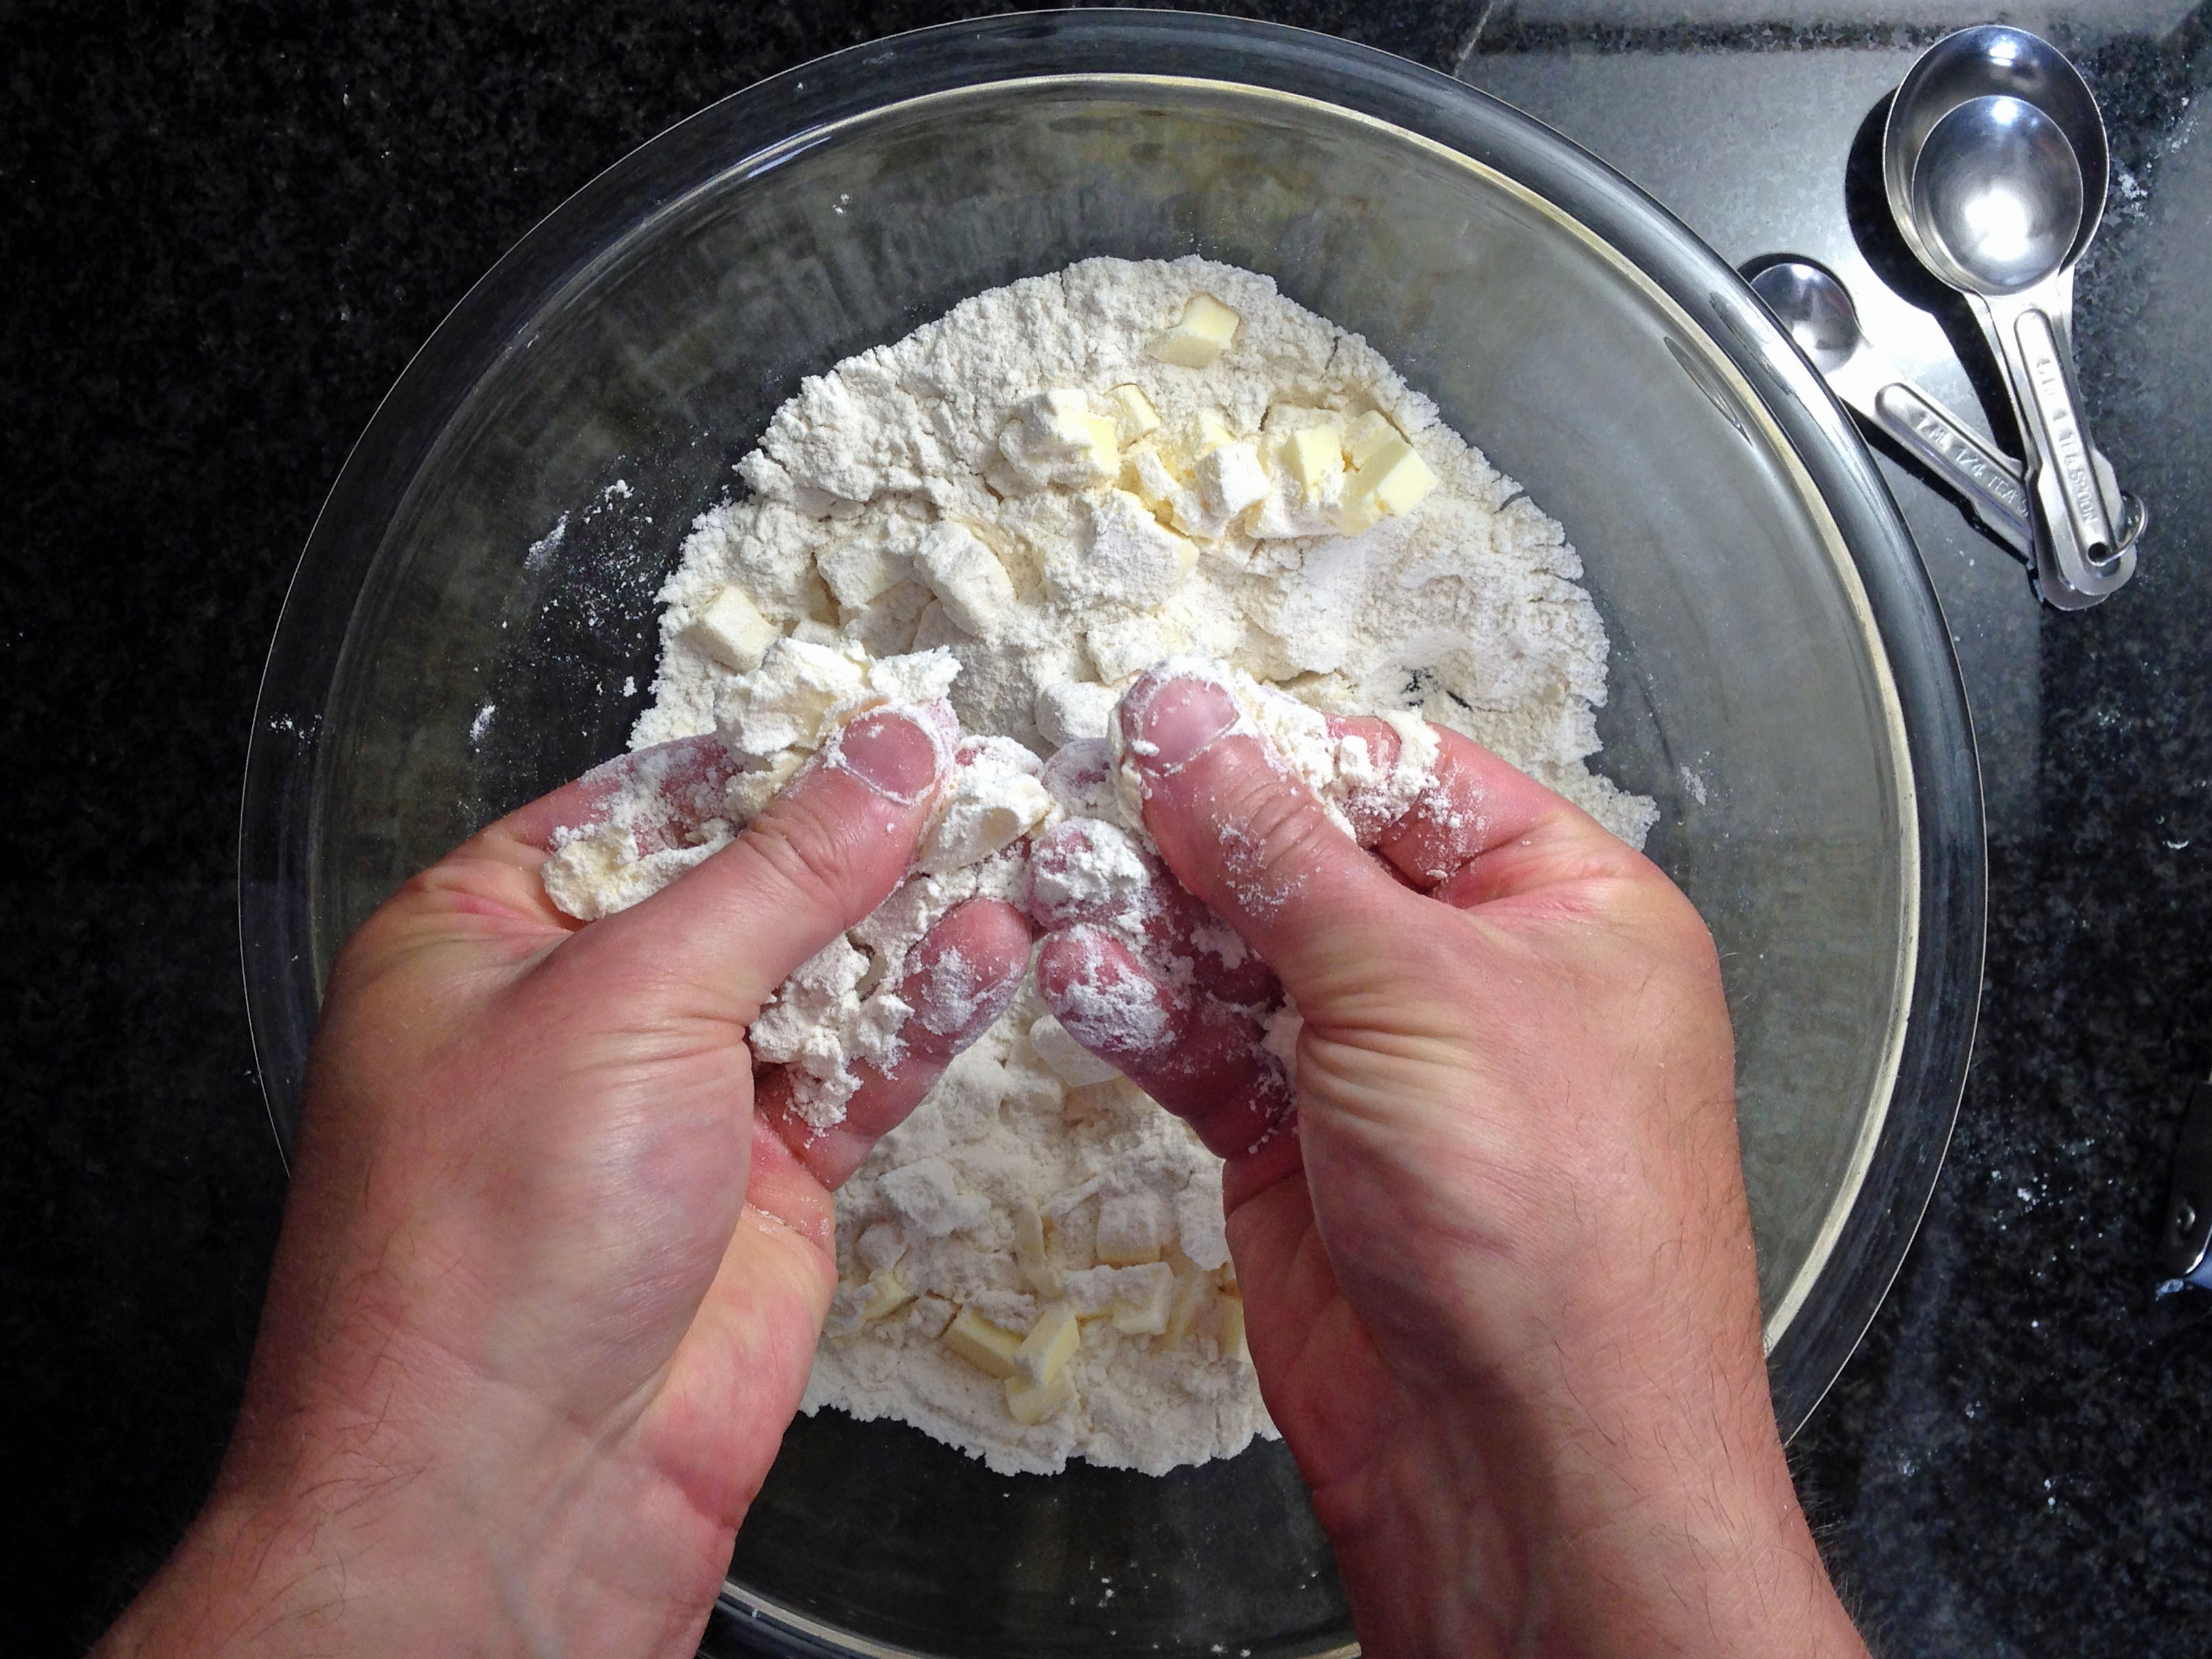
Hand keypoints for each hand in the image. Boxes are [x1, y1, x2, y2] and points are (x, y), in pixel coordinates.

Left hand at [99, 707, 1030, 1658]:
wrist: (516, 1488)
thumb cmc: (493, 1236)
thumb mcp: (631, 1003)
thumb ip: (780, 873)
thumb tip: (889, 751)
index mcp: (486, 931)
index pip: (649, 798)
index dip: (771, 751)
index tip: (887, 707)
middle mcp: (581, 1002)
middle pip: (747, 878)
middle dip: (859, 829)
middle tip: (977, 763)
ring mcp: (680, 1092)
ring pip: (819, 969)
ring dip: (911, 914)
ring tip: (1013, 837)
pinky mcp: (767, 1172)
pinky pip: (861, 1064)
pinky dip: (927, 1010)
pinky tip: (994, 945)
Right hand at [1033, 667, 1867, 1658]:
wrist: (1521, 1457)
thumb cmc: (1544, 1215)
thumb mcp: (1413, 987)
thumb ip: (1281, 853)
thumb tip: (1191, 726)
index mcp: (1567, 910)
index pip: (1410, 778)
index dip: (1289, 747)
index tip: (1170, 719)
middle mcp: (1478, 979)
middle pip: (1314, 863)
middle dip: (1202, 836)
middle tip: (1091, 794)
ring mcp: (1382, 1068)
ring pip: (1245, 956)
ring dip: (1153, 924)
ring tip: (1066, 880)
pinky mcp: (1300, 1147)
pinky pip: (1209, 1051)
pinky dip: (1147, 1016)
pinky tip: (1085, 977)